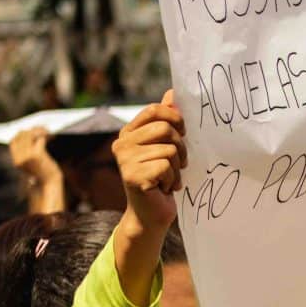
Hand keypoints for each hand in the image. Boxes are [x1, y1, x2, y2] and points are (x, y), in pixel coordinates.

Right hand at [10, 127, 61, 182]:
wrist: (49, 184)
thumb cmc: (43, 173)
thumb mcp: (32, 163)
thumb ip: (27, 152)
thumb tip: (33, 135)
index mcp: (16, 160)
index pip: (13, 141)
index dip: (22, 134)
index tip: (31, 130)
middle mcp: (19, 158)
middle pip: (21, 136)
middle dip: (32, 130)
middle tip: (43, 128)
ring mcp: (27, 156)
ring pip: (30, 135)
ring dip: (39, 131)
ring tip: (48, 131)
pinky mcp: (37, 155)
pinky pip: (39, 139)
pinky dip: (46, 135)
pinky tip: (51, 136)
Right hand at [112, 90, 186, 233]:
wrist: (150, 214)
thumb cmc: (162, 177)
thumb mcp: (165, 145)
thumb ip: (167, 120)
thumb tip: (173, 92)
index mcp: (129, 133)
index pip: (154, 109)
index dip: (175, 117)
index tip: (183, 132)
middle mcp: (122, 144)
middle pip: (165, 128)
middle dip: (180, 147)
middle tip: (177, 163)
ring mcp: (125, 160)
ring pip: (170, 149)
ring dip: (177, 167)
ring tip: (167, 178)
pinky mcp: (133, 176)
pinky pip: (167, 166)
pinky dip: (172, 179)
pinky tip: (163, 188)